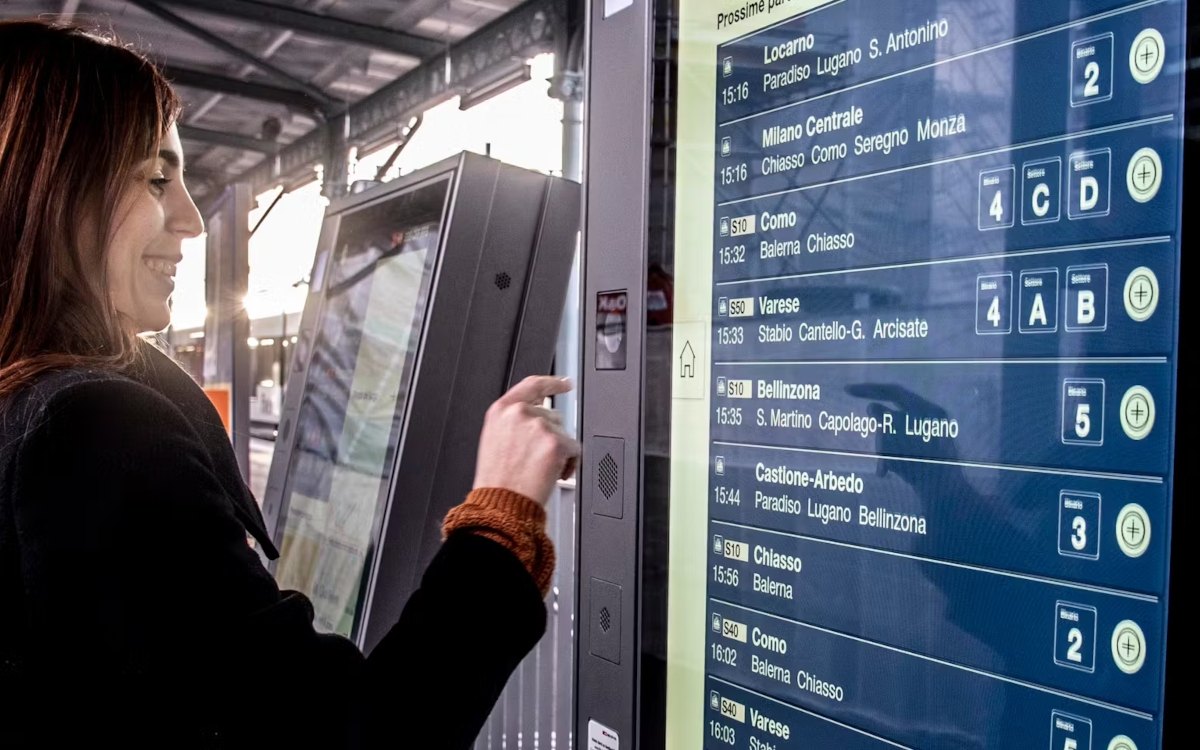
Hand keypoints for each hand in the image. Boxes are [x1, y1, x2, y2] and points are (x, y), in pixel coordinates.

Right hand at [474, 376, 580, 504]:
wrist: (501, 504)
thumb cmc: (497, 481)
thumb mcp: (495, 440)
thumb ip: (514, 423)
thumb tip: (536, 420)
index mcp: (501, 410)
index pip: (533, 385)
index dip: (552, 382)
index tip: (565, 383)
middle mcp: (520, 413)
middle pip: (552, 415)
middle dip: (551, 436)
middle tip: (538, 458)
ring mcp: (539, 426)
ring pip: (564, 433)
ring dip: (559, 450)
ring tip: (541, 469)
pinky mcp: (556, 442)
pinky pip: (575, 448)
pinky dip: (571, 463)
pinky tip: (554, 473)